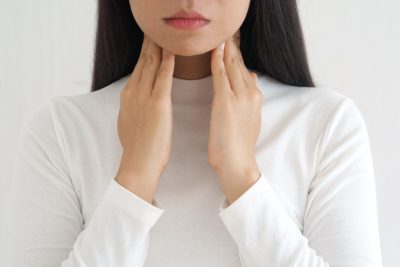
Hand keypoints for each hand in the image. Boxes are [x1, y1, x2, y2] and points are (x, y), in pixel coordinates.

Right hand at [116, 34, 174, 202]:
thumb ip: (134, 107)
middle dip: (150, 44)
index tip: (151, 41)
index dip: (145, 53)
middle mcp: (133, 92)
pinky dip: (168, 62)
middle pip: (143, 61)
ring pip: (151, 64)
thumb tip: (137, 100)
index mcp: (127, 96)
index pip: (138, 68)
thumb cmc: (138, 148)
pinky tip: (172, 51)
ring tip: (165, 34)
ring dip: (159, 47)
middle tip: (157, 30)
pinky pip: (163, 77)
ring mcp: (143, 97)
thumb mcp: (129, 122)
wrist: (138, 164)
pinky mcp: (157, 104)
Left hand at [208, 31, 262, 204]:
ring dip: (225, 49)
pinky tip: (214, 49)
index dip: (237, 55)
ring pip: (232, 65)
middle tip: (224, 33)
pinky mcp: (226, 101)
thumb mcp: (250, 118)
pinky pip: (221, 75)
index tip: (230, 43)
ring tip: (219, 35)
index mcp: (255, 97)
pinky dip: (217, 60)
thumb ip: (250, 97)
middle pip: (240, 64)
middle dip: (231, 47)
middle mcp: (251, 93)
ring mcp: (240, 96)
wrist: (237, 163)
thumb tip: (251, 77)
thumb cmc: (239, 145)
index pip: (245, 69)